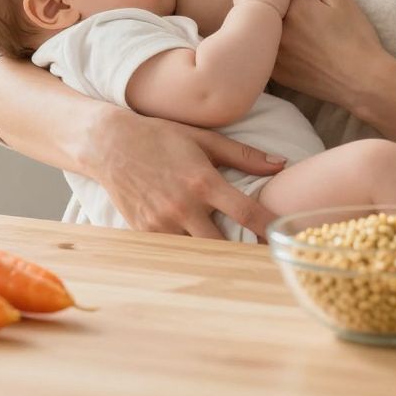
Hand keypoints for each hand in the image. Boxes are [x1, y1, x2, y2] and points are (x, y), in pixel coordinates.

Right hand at [89, 108, 284, 239]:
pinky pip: (172, 251)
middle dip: (241, 253)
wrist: (109, 144)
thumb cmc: (160, 137)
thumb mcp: (203, 139)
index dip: (269, 228)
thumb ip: (243, 155)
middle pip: (223, 246)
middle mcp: (183, 206)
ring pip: (196, 253)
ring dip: (212, 255)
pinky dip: (185, 251)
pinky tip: (195, 249)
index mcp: (203, 181)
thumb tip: (280, 163)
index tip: (285, 239)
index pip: (246, 213)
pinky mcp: (143, 232)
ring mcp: (161, 222)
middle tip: (259, 258)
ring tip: (229, 258)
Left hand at [271, 0, 388, 109]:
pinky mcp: (276, 73)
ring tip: (310, 38)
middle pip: (272, 8)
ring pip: (268, 30)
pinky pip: (268, 52)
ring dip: (281, 27)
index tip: (314, 1)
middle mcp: (277, 29)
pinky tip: (302, 53)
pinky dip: (278, 47)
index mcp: (292, 7)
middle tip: (314, 22)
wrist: (362, 80)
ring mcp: (274, 53)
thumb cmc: (355, 37)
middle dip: (287, 7)